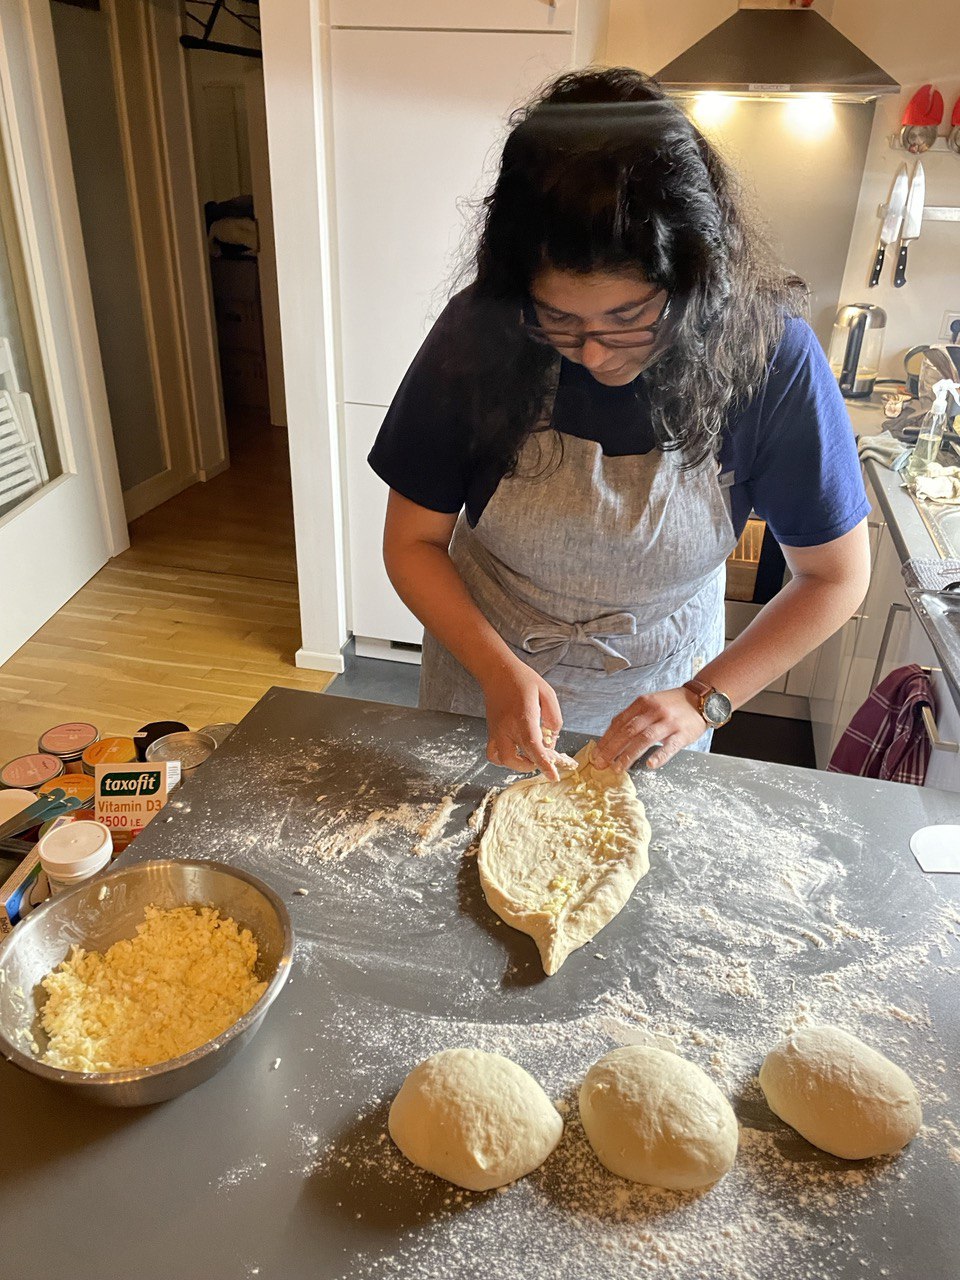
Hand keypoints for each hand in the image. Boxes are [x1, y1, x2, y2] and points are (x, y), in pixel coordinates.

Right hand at [481, 658, 564, 780]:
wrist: (497, 672)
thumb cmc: (523, 680)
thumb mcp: (547, 693)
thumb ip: (554, 717)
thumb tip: (553, 738)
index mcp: (523, 717)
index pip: (533, 747)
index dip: (544, 764)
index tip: (553, 776)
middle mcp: (507, 727)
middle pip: (515, 759)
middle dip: (532, 765)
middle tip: (542, 758)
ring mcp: (496, 731)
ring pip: (502, 760)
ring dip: (517, 764)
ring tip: (529, 756)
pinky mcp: (490, 732)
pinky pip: (493, 754)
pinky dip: (503, 759)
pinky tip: (515, 752)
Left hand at [594, 687, 707, 771]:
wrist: (701, 699)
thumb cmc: (672, 704)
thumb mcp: (650, 703)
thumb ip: (633, 717)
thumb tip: (611, 734)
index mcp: (643, 703)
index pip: (619, 722)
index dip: (606, 739)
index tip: (596, 754)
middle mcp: (654, 711)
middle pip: (628, 731)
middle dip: (611, 749)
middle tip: (601, 764)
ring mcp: (668, 722)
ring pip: (644, 739)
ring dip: (629, 755)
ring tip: (618, 768)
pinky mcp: (682, 733)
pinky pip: (669, 746)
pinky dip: (659, 755)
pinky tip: (650, 765)